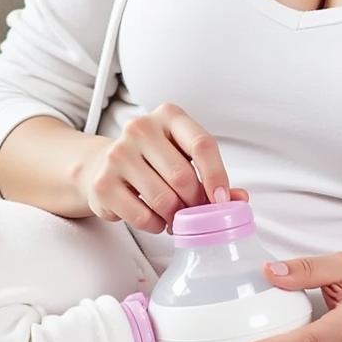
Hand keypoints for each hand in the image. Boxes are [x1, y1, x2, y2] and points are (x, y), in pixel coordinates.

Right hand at [76, 101, 248, 234]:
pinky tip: (154, 217)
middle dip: (195, 203)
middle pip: (183, 176)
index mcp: (168, 116)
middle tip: (196, 213)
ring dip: (175, 217)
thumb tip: (240, 200)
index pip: (202, 144)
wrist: (101, 163)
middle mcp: (140, 128)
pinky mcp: (103, 183)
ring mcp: (118, 154)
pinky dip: (155, 225)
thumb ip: (212, 174)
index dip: (217, 176)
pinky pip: (142, 217)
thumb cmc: (154, 160)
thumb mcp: (184, 156)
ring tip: (175, 216)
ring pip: (163, 199)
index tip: (223, 200)